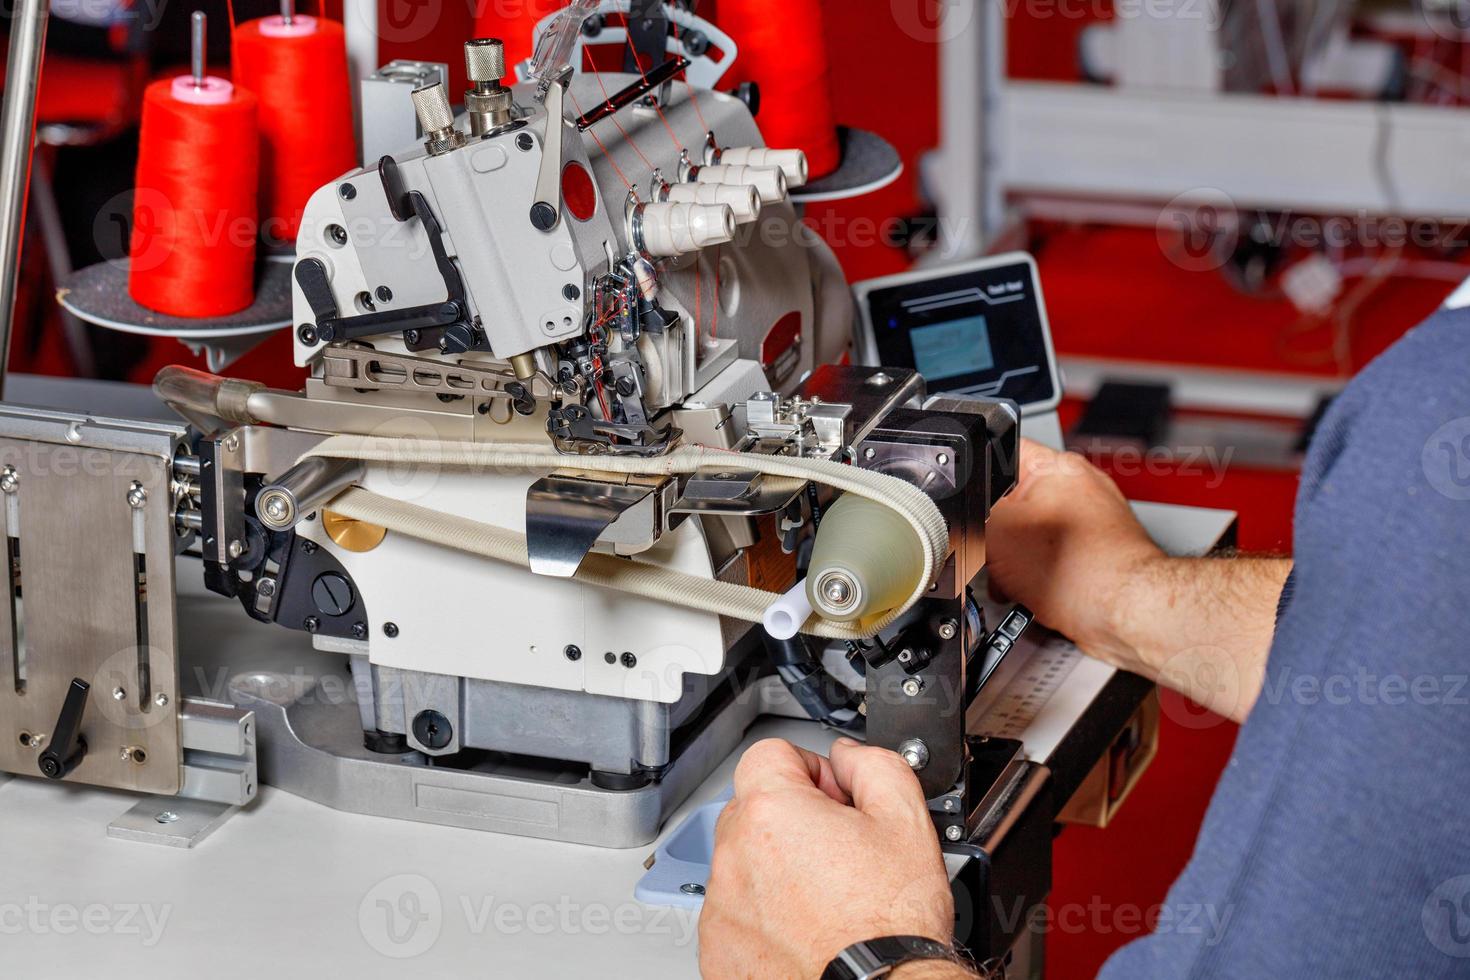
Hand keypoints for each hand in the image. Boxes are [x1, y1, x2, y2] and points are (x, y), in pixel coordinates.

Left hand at [699, 738, 955, 979]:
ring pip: (744, 861)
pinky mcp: (719, 948)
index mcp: (772, 812)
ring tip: (827, 896)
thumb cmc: (889, 925)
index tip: (833, 797)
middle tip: (838, 849)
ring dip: (776, 867)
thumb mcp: (905, 821)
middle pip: (753, 807)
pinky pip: (736, 911)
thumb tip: (849, 756)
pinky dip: (764, 914)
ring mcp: (722, 905)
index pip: (770, 754)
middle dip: (792, 818)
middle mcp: (734, 855)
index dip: (811, 770)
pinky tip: (807, 927)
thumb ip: (874, 765)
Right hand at [985, 439, 1163, 669]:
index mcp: (1058, 467)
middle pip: (1009, 501)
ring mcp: (1087, 524)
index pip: (1001, 452)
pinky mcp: (1090, 556)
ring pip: (1026, 535)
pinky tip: (1033, 592)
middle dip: (993, 532)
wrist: (1126, 613)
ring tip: (1016, 576)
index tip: (967, 500)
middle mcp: (1077, 489)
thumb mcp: (1000, 532)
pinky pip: (1046, 559)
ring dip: (1011, 560)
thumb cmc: (1084, 570)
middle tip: (995, 549)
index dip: (974, 476)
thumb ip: (972, 510)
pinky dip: (1034, 576)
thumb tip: (957, 507)